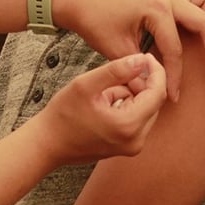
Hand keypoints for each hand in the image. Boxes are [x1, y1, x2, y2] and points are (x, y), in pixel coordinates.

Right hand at [33, 53, 166, 165]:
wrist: (47, 144)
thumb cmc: (62, 115)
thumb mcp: (86, 85)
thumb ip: (117, 70)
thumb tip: (142, 60)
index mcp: (129, 125)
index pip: (157, 93)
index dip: (155, 71)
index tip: (144, 56)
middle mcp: (136, 141)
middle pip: (153, 102)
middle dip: (138, 84)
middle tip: (113, 76)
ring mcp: (132, 147)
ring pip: (144, 110)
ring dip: (129, 96)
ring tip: (102, 95)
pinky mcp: (126, 148)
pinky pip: (136, 120)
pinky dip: (125, 107)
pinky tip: (103, 106)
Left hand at [56, 0, 204, 100]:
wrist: (81, 1)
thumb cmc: (95, 23)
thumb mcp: (115, 51)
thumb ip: (138, 74)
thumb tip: (154, 96)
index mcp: (156, 10)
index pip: (175, 50)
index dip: (175, 77)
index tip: (173, 97)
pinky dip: (202, 3)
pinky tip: (198, 23)